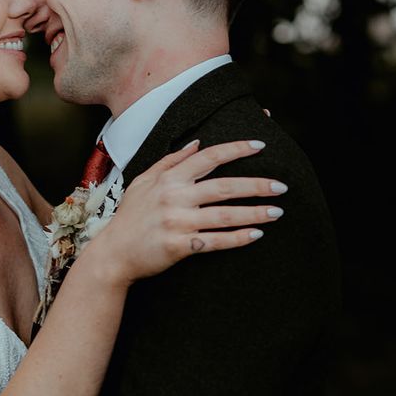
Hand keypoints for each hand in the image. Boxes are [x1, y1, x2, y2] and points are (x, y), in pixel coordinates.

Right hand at [85, 140, 285, 287]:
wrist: (114, 252)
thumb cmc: (130, 215)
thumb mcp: (143, 181)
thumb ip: (170, 161)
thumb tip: (196, 143)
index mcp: (168, 178)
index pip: (208, 157)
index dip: (236, 149)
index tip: (260, 146)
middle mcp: (173, 197)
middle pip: (223, 186)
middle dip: (256, 185)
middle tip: (282, 185)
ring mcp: (177, 222)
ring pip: (224, 215)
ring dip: (254, 212)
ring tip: (277, 212)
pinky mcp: (179, 245)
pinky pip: (216, 241)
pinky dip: (238, 238)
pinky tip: (257, 234)